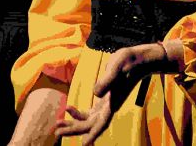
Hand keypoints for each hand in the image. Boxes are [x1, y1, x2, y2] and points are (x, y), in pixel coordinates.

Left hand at [55, 42, 177, 143]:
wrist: (138, 59)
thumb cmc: (128, 62)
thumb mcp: (116, 68)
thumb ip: (106, 81)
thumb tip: (95, 94)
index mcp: (113, 102)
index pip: (102, 123)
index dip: (93, 134)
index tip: (84, 145)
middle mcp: (109, 106)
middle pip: (90, 124)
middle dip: (74, 129)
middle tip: (56, 132)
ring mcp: (107, 103)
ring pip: (88, 119)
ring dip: (74, 122)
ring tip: (57, 124)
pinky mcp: (104, 98)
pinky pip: (90, 111)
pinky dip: (79, 112)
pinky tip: (68, 108)